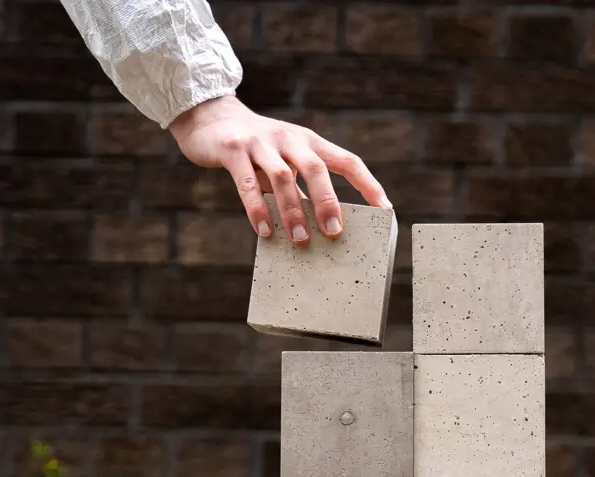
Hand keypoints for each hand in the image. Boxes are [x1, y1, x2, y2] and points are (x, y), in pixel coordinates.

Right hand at [168, 95, 391, 245]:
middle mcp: (289, 139)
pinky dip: (256, 208)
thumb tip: (321, 224)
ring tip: (300, 240)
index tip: (385, 209)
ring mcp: (260, 142)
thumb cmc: (255, 149)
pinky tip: (264, 230)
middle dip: (328, 201)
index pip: (347, 160)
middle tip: (335, 232)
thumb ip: (301, 186)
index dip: (368, 184)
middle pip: (317, 168)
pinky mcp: (233, 149)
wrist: (209, 118)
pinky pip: (246, 182)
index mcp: (309, 142)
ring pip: (282, 177)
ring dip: (293, 211)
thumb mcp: (284, 161)